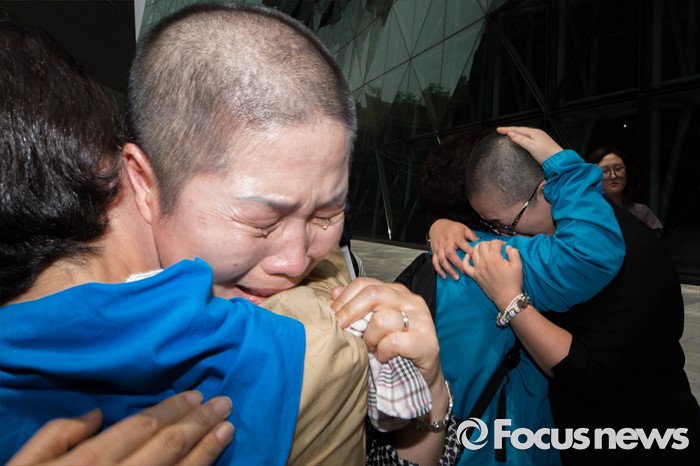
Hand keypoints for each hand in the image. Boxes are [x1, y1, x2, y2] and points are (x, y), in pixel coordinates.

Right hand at [7, 392, 233, 465]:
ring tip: (228, 428)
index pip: (142, 427)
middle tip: (224, 403)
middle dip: (199, 422)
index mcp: (90, 462)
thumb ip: (58, 435)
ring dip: (208, 449)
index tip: (196, 394)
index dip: (172, 409)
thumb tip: (98, 415)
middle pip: (168, 445)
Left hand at [331, 277, 441, 389]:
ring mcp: (421, 319)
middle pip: (373, 294)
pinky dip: (383, 352)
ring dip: (370, 339)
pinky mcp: (427, 341)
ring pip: (381, 320)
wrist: (420, 377)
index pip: (365, 284)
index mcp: (396, 292)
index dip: (344, 298)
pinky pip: (394, 342)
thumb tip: (335, 292)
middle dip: (351, 312)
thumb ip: (355, 307)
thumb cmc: (393, 350)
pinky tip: (384, 357)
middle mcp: (410, 300)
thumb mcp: (371, 326)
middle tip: (341, 329)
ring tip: (372, 349)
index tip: (332, 315)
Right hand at [429, 218, 478, 279]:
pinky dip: (439, 270)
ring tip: (456, 277)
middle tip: (464, 271)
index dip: (469, 251)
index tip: (474, 258)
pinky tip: (444, 276)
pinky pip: (435, 262)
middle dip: (457, 264)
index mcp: (455, 237)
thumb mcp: (463, 228)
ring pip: (442, 260)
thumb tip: (480, 242)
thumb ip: (471, 235)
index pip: (462, 244)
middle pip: (450, 254)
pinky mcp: (434, 252)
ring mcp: (439, 249)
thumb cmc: (453, 228)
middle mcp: (446, 243)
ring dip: (448, 269)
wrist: (437, 226)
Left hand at [463, 240, 523, 310]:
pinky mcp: (474, 276)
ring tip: (485, 250)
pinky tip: (469, 256)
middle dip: (489, 243)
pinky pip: (465, 266)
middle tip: (495, 248)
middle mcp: (483, 262)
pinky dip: (466, 260)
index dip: (501, 242)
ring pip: (473, 252)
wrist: (507, 298)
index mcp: (494, 258)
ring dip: (479, 248)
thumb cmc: (514, 281)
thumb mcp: (518, 265)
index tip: (505, 247)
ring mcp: (477, 269)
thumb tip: (507, 247)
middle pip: (482, 244)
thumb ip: (513, 252)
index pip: (494, 242)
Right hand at [496, 126, 562, 164]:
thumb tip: (511, 133)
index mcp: (534, 133)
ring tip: (508, 135)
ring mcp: (539, 139)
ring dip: (515, 134)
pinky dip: (521, 139)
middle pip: (520, 130)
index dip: (507, 129)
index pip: (517, 129)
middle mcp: (537, 134)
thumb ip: (521, 139)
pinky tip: (519, 142)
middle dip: (510, 130)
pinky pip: (527, 139)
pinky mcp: (540, 144)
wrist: (558, 160)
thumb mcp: (532, 146)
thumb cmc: (547, 153)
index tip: (499, 129)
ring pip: (524, 134)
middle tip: (501, 131)